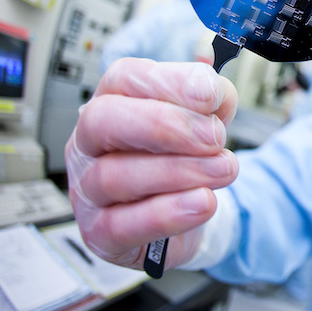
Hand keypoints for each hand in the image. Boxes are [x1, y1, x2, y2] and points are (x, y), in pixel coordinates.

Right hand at [65, 58, 238, 270]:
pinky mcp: (99, 233)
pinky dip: (168, 213)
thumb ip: (213, 99)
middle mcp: (91, 143)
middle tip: (213, 137)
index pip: (124, 78)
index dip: (169, 82)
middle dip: (165, 126)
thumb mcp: (206, 118)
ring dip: (179, 172)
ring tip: (223, 170)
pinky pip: (121, 225)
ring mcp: (87, 189)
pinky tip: (202, 202)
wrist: (192, 209)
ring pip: (114, 176)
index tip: (210, 95)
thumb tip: (215, 93)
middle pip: (103, 121)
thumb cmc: (187, 154)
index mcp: (114, 101)